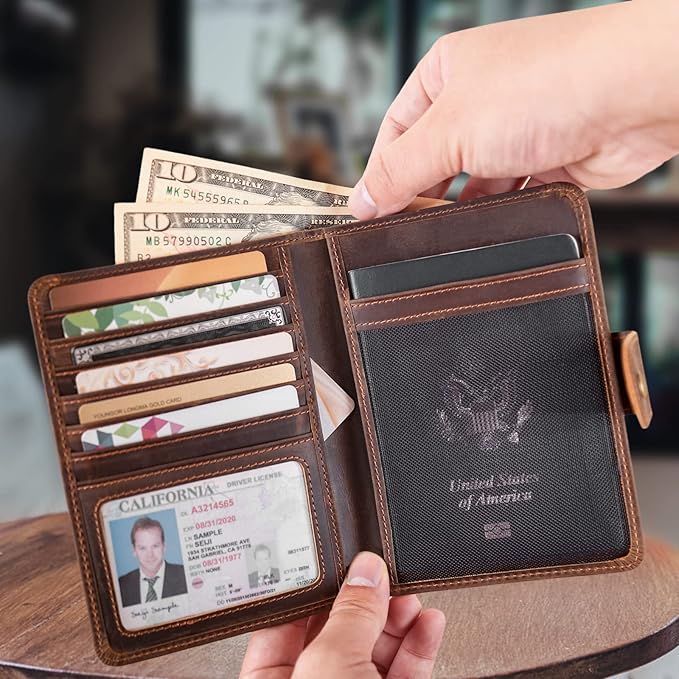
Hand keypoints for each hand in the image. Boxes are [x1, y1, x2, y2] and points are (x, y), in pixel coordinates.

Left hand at [240, 551, 445, 678]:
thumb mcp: (330, 666)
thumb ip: (349, 616)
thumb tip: (366, 571)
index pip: (288, 620)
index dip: (315, 587)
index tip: (338, 559)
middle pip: (339, 629)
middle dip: (366, 597)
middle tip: (382, 571)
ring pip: (376, 647)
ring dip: (398, 617)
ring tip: (409, 593)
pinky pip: (406, 669)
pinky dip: (420, 644)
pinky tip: (428, 622)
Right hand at [349, 0, 678, 217]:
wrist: (636, 95)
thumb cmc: (548, 84)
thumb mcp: (450, 130)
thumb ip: (399, 169)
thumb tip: (361, 200)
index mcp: (447, 73)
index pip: (396, 131)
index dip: (381, 173)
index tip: (368, 213)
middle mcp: (480, 98)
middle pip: (433, 159)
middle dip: (422, 193)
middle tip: (406, 230)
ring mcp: (516, 129)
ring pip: (472, 182)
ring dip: (461, 207)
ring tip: (448, 231)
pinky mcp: (547, 159)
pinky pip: (508, 195)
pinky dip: (497, 212)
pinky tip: (488, 226)